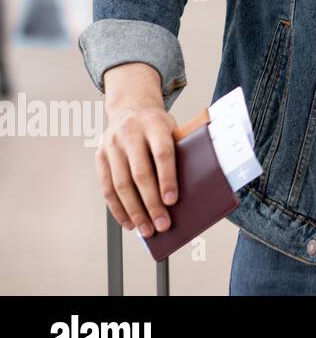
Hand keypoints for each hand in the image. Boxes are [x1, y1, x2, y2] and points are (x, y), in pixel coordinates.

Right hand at [98, 63, 178, 236]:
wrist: (130, 107)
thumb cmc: (158, 126)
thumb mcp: (173, 129)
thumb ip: (180, 152)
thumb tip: (193, 189)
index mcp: (155, 124)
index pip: (162, 153)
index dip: (167, 178)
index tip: (173, 201)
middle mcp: (130, 133)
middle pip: (140, 174)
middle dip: (151, 203)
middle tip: (162, 225)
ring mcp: (111, 145)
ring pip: (121, 184)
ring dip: (134, 211)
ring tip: (146, 230)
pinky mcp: (99, 156)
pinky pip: (106, 187)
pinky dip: (117, 208)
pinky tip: (128, 222)